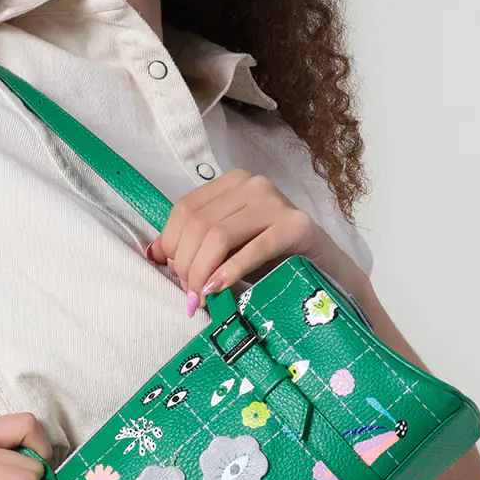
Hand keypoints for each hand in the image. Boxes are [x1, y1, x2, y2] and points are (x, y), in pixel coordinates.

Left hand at [145, 168, 359, 315]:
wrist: (327, 271)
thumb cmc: (274, 260)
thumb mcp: (229, 247)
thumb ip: (195, 244)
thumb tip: (153, 253)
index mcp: (233, 183)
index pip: (185, 209)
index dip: (171, 244)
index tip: (171, 274)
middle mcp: (254, 184)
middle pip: (198, 223)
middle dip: (185, 264)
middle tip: (189, 294)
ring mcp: (277, 202)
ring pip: (218, 235)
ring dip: (202, 272)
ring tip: (202, 297)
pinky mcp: (297, 226)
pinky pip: (253, 249)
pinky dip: (230, 272)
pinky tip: (218, 290)